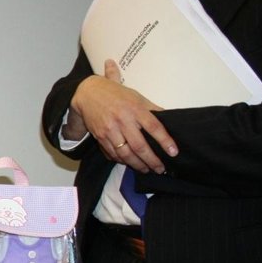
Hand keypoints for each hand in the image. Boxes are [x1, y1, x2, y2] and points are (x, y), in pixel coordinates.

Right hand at [68, 59, 177, 173]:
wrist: (88, 93)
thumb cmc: (115, 94)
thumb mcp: (136, 96)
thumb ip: (152, 109)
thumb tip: (168, 120)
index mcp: (135, 108)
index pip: (154, 127)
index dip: (165, 141)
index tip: (173, 152)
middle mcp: (122, 120)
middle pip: (139, 146)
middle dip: (152, 160)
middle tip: (160, 168)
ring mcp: (110, 130)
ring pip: (125, 154)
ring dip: (137, 165)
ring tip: (146, 169)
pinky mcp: (100, 137)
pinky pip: (112, 154)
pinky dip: (122, 161)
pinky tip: (130, 163)